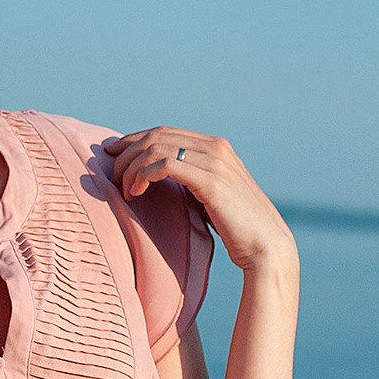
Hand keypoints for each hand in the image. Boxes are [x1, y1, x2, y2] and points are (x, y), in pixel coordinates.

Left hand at [106, 127, 297, 273]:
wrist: (266, 247)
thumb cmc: (237, 228)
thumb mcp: (211, 196)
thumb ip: (191, 180)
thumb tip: (159, 178)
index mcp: (216, 147)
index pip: (164, 132)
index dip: (134, 140)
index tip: (113, 154)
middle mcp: (216, 148)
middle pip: (157, 136)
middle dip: (127, 152)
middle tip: (112, 174)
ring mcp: (215, 162)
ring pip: (156, 148)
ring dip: (132, 167)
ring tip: (124, 189)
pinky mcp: (211, 181)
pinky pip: (165, 166)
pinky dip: (143, 176)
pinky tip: (136, 193)